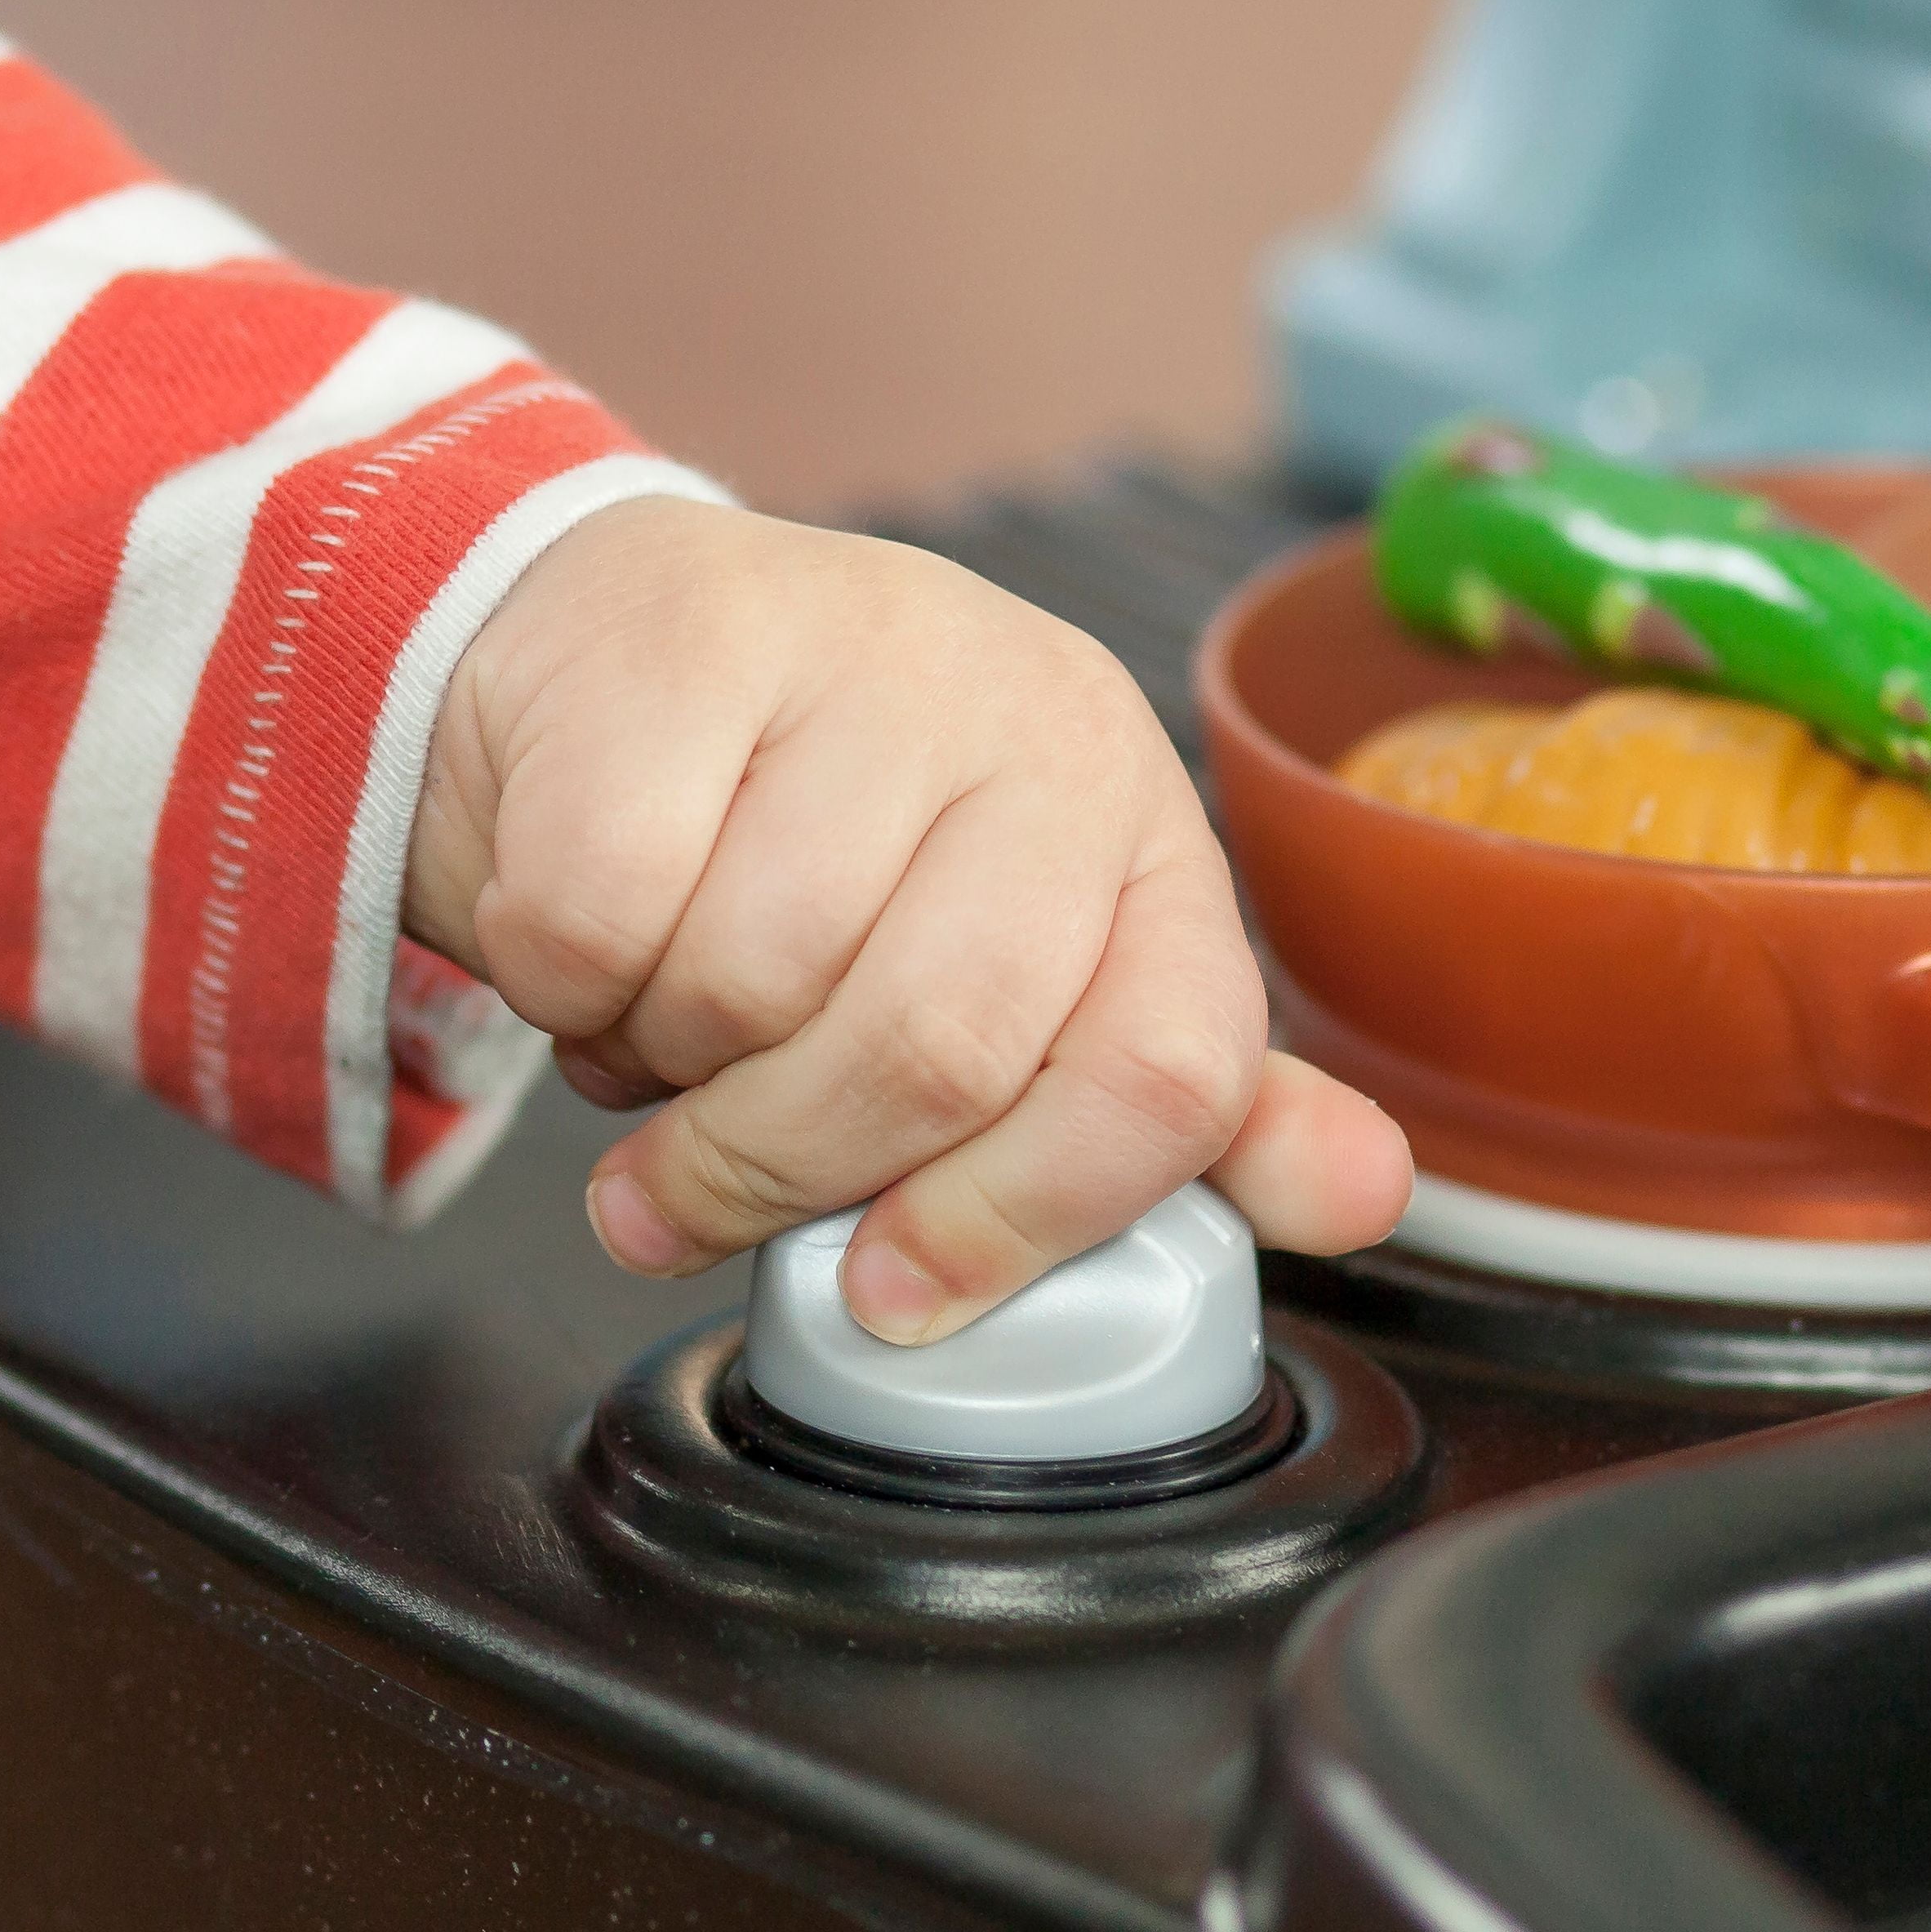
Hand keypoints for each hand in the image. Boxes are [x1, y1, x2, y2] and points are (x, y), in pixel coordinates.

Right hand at [404, 498, 1409, 1343]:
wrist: (626, 653)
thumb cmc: (823, 841)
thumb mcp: (1022, 966)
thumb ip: (1156, 1099)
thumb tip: (1367, 1197)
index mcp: (1146, 832)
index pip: (1165, 1071)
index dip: (1024, 1218)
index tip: (895, 1295)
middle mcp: (1042, 727)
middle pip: (939, 1054)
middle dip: (783, 1168)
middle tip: (691, 1190)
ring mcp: (874, 658)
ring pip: (753, 989)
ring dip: (662, 1064)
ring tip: (656, 1020)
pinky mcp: (689, 636)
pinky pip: (600, 918)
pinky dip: (562, 982)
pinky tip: (589, 942)